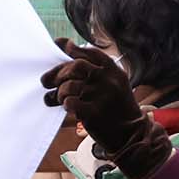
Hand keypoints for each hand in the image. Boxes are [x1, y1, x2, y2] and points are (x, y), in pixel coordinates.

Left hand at [41, 39, 173, 178]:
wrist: (131, 134)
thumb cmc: (117, 107)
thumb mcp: (114, 84)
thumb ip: (96, 70)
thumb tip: (68, 49)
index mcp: (113, 71)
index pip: (90, 53)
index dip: (72, 48)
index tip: (59, 44)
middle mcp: (108, 80)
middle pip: (76, 66)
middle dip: (59, 72)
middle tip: (48, 80)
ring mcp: (102, 96)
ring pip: (70, 85)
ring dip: (59, 91)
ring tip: (58, 97)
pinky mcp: (94, 113)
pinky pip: (70, 102)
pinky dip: (65, 103)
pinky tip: (67, 106)